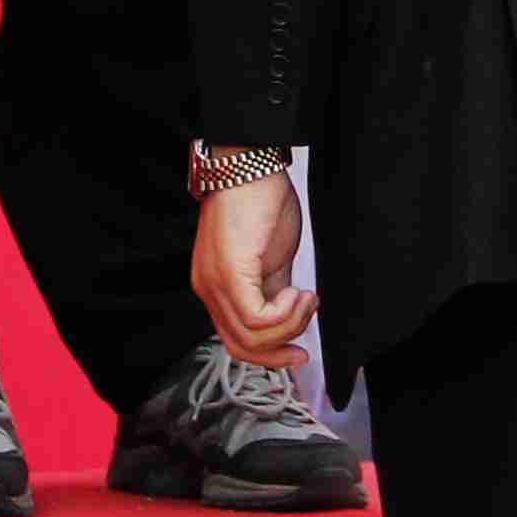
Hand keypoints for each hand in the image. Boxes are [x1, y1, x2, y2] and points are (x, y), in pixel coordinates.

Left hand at [191, 169, 312, 369]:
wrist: (250, 162)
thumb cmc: (261, 200)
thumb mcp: (273, 258)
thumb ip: (276, 291)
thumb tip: (291, 319)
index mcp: (216, 286)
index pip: (236, 339)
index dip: (270, 354)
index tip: (300, 352)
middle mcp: (208, 289)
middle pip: (240, 347)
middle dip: (280, 350)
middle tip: (309, 330)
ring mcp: (214, 282)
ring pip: (249, 338)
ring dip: (289, 326)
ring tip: (307, 299)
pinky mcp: (228, 273)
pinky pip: (255, 318)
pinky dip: (284, 314)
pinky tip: (298, 292)